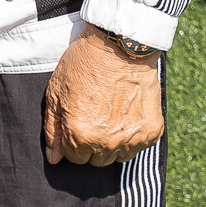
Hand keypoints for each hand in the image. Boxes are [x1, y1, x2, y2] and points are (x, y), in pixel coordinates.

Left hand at [42, 28, 164, 165]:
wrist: (119, 45)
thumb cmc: (84, 64)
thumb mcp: (56, 92)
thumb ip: (53, 129)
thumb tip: (54, 158)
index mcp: (80, 134)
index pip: (75, 158)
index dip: (73, 140)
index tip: (77, 123)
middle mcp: (106, 142)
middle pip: (97, 160)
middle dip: (92, 144)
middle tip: (94, 117)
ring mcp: (132, 138)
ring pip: (119, 157)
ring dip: (113, 143)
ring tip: (111, 116)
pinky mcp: (152, 131)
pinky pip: (139, 146)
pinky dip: (133, 135)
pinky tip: (127, 114)